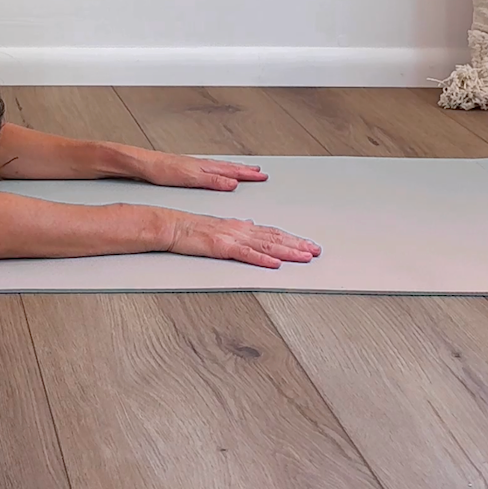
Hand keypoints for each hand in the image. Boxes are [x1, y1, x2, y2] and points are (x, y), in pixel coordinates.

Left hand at [133, 149, 268, 190]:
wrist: (145, 164)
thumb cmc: (163, 170)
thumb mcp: (190, 178)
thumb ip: (212, 180)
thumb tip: (232, 183)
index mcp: (205, 167)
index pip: (232, 170)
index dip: (247, 174)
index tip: (261, 176)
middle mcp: (202, 164)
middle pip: (230, 166)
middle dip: (246, 170)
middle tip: (260, 173)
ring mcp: (196, 165)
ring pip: (222, 166)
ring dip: (236, 168)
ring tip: (247, 169)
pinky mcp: (188, 168)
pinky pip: (212, 168)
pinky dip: (222, 169)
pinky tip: (221, 172)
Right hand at [159, 211, 320, 267]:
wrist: (171, 226)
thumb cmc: (192, 229)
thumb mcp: (219, 227)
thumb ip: (238, 228)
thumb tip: (253, 225)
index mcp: (241, 226)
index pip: (272, 233)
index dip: (292, 239)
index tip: (308, 245)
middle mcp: (240, 229)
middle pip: (274, 238)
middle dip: (297, 245)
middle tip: (316, 250)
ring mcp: (232, 237)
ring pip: (265, 246)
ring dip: (287, 252)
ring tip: (303, 257)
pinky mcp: (221, 247)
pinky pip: (245, 254)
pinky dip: (261, 259)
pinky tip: (274, 264)